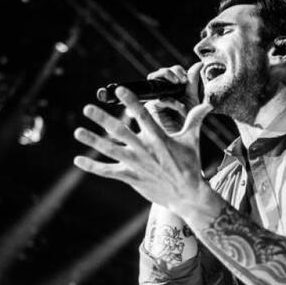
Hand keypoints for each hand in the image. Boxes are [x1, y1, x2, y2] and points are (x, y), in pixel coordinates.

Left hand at [73, 86, 213, 214]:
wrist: (187, 195)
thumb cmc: (190, 166)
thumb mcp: (192, 141)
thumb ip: (194, 120)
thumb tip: (207, 105)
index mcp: (158, 138)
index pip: (143, 116)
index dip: (131, 101)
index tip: (120, 89)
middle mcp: (145, 150)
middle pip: (120, 131)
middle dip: (103, 119)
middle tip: (88, 108)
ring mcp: (136, 164)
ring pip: (110, 150)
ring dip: (92, 140)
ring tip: (78, 131)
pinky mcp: (131, 177)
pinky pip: (108, 171)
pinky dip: (92, 166)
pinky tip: (78, 160)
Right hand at [143, 62, 201, 132]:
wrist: (183, 142)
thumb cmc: (187, 123)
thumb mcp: (192, 100)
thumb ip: (193, 82)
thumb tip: (198, 64)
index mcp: (172, 89)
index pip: (171, 73)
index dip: (178, 70)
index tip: (186, 77)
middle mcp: (161, 93)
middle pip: (161, 73)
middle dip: (171, 71)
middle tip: (182, 79)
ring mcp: (154, 100)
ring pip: (155, 80)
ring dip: (167, 77)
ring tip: (179, 83)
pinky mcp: (150, 109)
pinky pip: (159, 99)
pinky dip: (171, 101)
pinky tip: (180, 107)